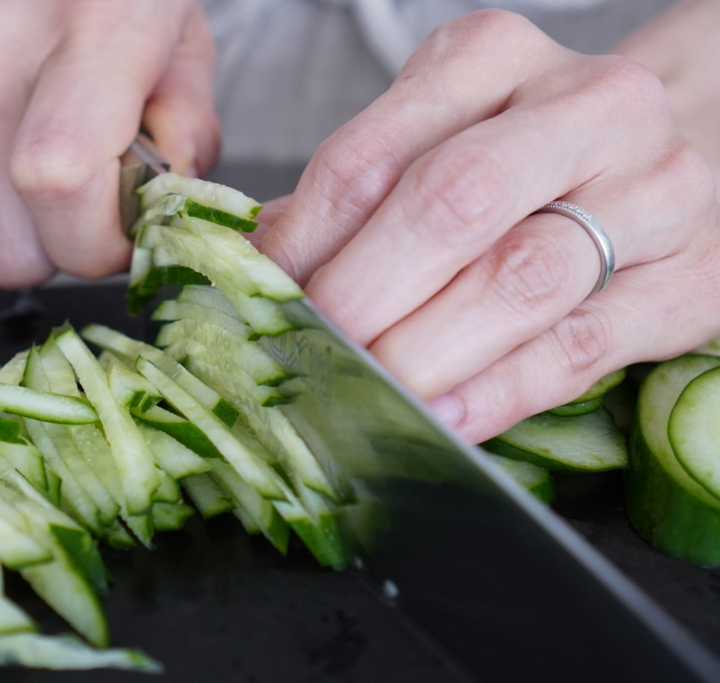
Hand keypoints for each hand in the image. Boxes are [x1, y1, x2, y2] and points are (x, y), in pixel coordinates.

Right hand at [0, 0, 219, 287]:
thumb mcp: (182, 29)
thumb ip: (185, 126)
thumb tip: (157, 202)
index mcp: (88, 30)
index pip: (61, 193)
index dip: (97, 242)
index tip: (123, 229)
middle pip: (8, 246)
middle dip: (59, 239)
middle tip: (91, 185)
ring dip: (18, 192)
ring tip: (45, 111)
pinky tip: (1, 88)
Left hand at [257, 9, 719, 442]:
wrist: (683, 154)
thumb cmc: (532, 156)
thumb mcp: (439, 137)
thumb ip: (357, 195)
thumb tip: (259, 267)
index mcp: (491, 58)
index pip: (370, 156)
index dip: (304, 243)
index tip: (261, 303)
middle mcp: (584, 107)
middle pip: (450, 203)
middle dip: (363, 293)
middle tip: (308, 353)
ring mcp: (654, 192)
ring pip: (519, 279)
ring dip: (423, 350)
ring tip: (361, 392)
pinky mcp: (689, 282)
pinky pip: (579, 348)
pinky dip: (498, 391)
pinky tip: (442, 420)